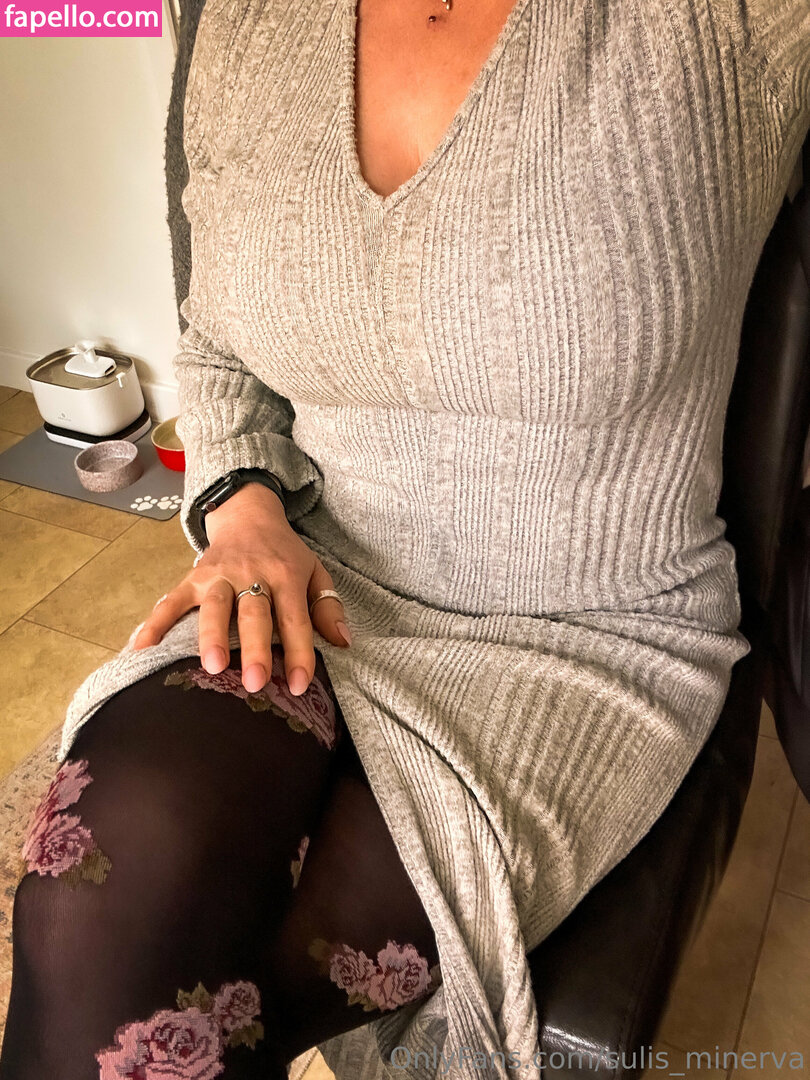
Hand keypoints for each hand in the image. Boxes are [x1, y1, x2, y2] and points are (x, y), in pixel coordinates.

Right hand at [131, 483, 350, 694]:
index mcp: (287, 575)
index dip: (298, 653)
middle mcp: (253, 574)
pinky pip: (172, 599)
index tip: (298, 686)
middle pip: (254, 613)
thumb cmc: (285, 554)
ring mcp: (220, 574)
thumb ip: (328, 606)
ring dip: (212, 635)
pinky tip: (141, 647)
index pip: (295, 619)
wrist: (249, 514)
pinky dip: (155, 622)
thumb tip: (343, 642)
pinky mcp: (193, 576)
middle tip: (254, 682)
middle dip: (254, 648)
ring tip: (212, 666)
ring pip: (215, 605)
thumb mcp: (315, 572)